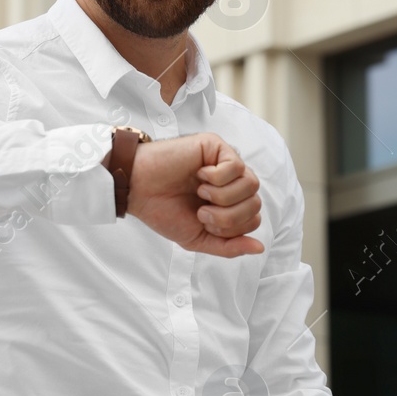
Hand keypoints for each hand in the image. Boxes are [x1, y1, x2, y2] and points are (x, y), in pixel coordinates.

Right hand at [126, 132, 263, 256]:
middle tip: (201, 211)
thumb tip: (260, 249)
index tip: (203, 221)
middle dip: (229, 216)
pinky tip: (200, 175)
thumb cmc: (164, 211)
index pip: (253, 219)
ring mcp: (225, 163)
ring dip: (223, 197)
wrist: (137, 190)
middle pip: (255, 204)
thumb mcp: (198, 238)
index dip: (232, 228)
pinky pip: (237, 166)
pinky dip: (218, 178)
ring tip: (201, 193)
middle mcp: (231, 183)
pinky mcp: (217, 146)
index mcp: (229, 204)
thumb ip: (228, 246)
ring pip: (251, 184)